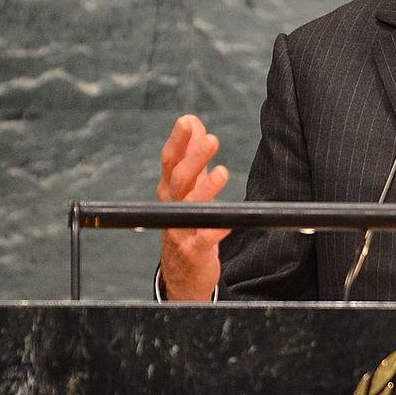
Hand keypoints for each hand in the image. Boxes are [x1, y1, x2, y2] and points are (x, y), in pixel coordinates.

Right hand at [156, 114, 230, 301]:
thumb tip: (194, 123)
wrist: (182, 273)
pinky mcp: (194, 251)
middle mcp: (172, 206)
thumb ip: (192, 156)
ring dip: (205, 189)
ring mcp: (180, 229)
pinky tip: (225, 221)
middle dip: (193, 158)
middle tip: (211, 139)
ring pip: (189, 206)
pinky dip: (214, 229)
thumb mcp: (188, 188)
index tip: (188, 121)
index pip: (170, 160)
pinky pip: (204, 239)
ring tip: (221, 172)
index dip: (178, 141)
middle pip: (179, 178)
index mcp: (170, 189)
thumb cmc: (186, 223)